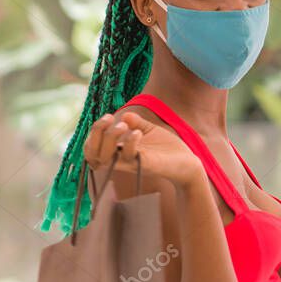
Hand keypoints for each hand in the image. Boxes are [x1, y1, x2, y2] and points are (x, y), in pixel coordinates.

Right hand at [83, 112, 202, 186]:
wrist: (188, 162)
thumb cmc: (167, 148)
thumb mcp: (149, 131)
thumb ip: (136, 123)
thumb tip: (124, 115)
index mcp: (119, 151)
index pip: (93, 149)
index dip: (92, 134)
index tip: (106, 117)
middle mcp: (121, 160)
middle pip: (93, 154)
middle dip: (96, 133)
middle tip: (109, 117)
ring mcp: (131, 164)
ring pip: (106, 158)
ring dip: (110, 138)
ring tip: (123, 126)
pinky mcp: (144, 166)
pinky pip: (129, 157)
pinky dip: (130, 142)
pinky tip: (138, 132)